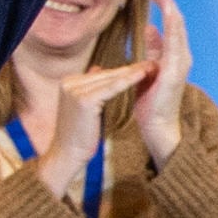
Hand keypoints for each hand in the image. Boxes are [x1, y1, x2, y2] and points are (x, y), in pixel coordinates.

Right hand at [32, 61, 146, 201]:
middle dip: (128, 70)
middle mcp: (69, 83)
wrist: (68, 154)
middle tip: (149, 63)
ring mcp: (75, 90)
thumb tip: (98, 68)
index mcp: (68, 82)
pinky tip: (141, 76)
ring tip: (149, 67)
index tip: (139, 66)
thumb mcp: (84, 106)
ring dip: (131, 73)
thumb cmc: (79, 135)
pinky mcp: (84, 100)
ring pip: (110, 80)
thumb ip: (90, 87)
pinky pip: (111, 89)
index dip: (121, 71)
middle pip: (106, 75)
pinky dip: (127, 82)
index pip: (101, 74)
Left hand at [130, 0, 190, 168]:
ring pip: (178, 30)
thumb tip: (150, 29)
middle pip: (176, 22)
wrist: (156, 126)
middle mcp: (181, 57)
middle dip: (168, 1)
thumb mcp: (149, 68)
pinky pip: (175, 44)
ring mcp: (180, 64)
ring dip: (171, 9)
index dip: (164, 5)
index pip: (170, 24)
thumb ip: (152, 49)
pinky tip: (168, 13)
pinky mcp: (174, 72)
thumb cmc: (151, 101)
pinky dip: (172, 27)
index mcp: (173, 56)